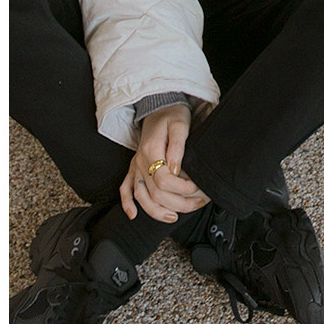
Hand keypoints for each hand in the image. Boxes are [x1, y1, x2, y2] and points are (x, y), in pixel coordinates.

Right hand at [119, 103, 209, 222]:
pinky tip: (133, 215)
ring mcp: (135, 165)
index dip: (181, 189)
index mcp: (151, 150)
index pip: (163, 179)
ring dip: (157, 211)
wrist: (159, 106)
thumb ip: (178, 146)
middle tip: (198, 202)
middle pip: (154, 193)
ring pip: (141, 196)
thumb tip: (176, 169)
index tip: (197, 187)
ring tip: (175, 216)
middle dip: (178, 203)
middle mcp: (140, 160)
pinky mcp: (133, 167)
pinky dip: (127, 203)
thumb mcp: (180, 124)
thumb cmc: (172, 114)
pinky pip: (125, 188)